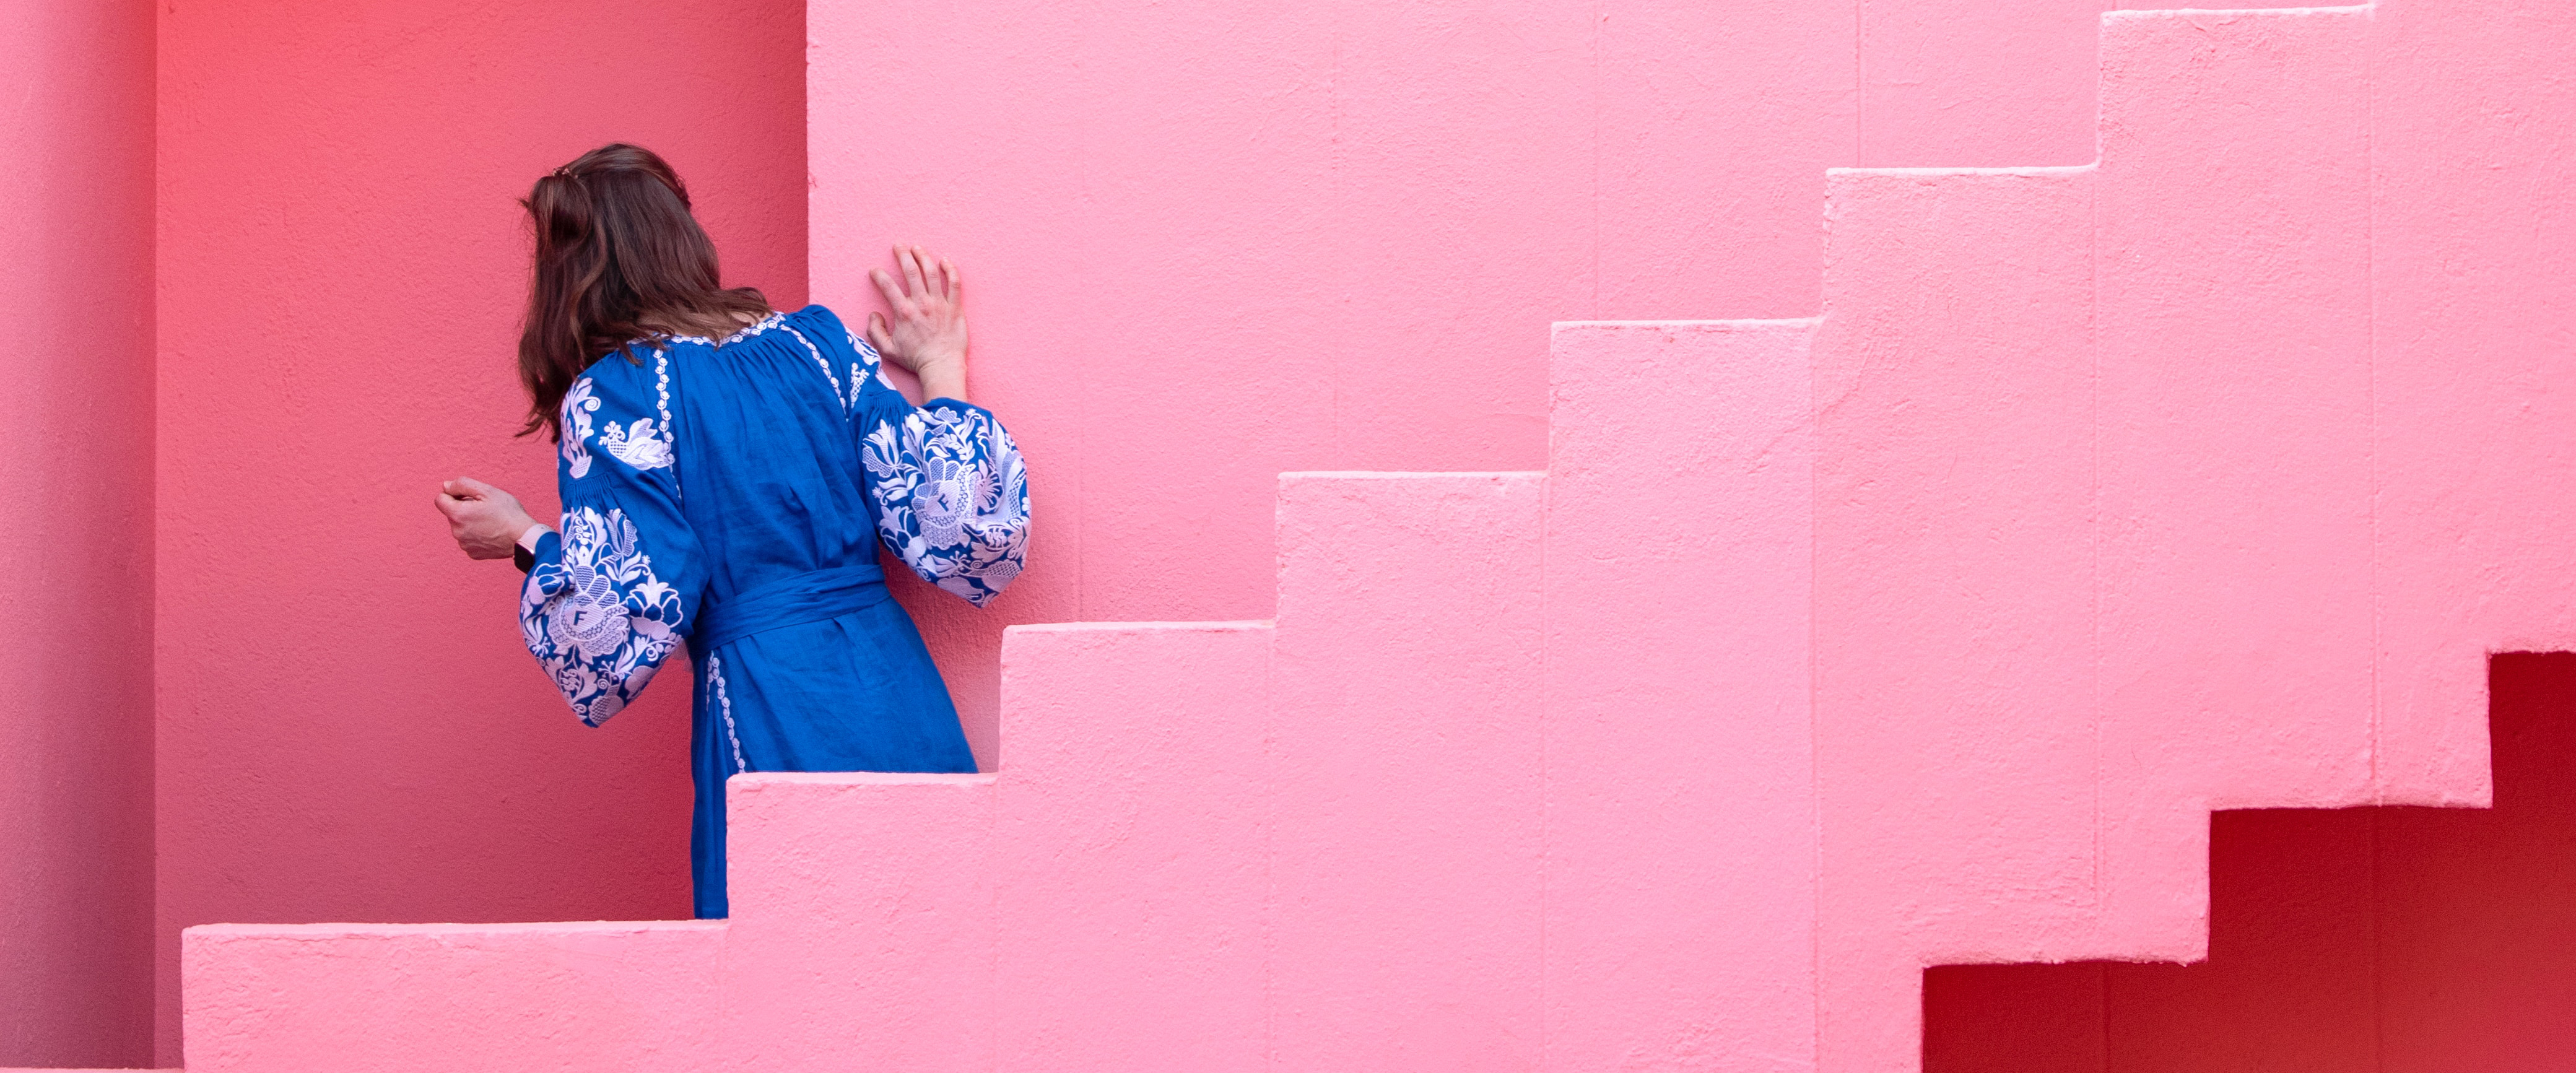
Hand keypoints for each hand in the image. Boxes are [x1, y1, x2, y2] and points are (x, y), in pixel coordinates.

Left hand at [436, 477, 541, 560]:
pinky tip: (491, 532)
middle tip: (486, 509)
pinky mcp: (473, 553)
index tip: (469, 496)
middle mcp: (456, 531)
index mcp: (457, 514)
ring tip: (490, 521)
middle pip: (452, 514)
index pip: (440, 499)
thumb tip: (445, 486)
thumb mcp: (487, 490)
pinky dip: (477, 535)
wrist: (524, 538)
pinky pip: (469, 540)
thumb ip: (462, 484)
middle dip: (464, 508)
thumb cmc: (508, 513)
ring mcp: (464, 544)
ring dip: (470, 522)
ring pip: (461, 527)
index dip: (453, 494)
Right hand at [866, 244, 968, 401]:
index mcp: (904, 312)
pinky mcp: (955, 308)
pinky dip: (950, 270)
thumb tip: (874, 315)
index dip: (878, 275)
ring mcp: (939, 304)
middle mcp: (921, 304)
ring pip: (931, 272)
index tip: (875, 271)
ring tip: (917, 248)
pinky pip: (954, 284)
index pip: (887, 286)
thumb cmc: (915, 359)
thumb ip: (875, 331)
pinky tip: (945, 261)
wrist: (941, 366)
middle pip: (910, 271)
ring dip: (923, 257)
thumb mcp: (887, 349)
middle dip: (902, 255)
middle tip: (898, 245)